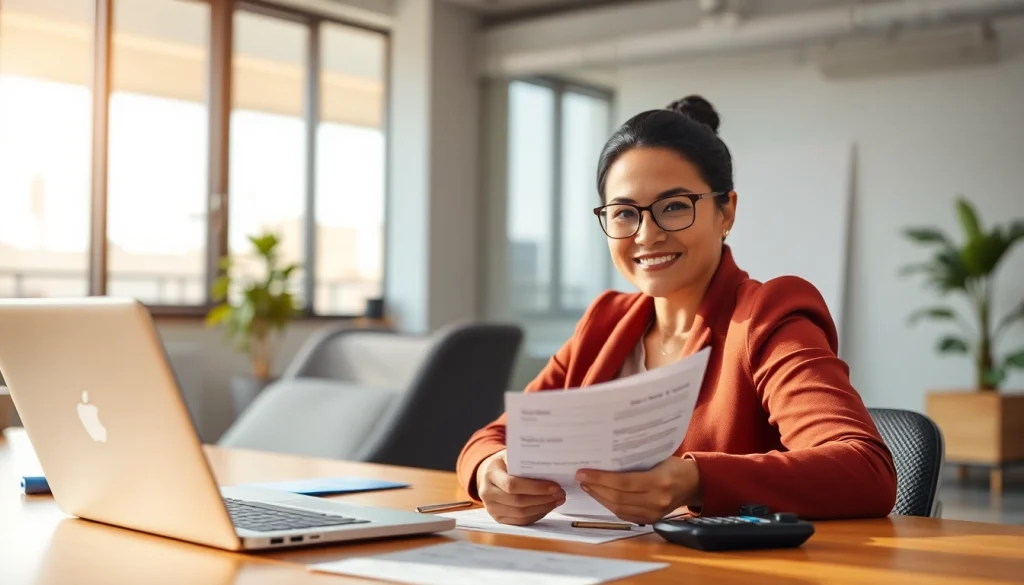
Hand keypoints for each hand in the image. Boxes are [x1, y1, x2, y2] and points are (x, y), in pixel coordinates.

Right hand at [476, 450, 565, 525]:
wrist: (487, 474)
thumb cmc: (504, 463)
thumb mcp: (510, 455)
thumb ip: (525, 460)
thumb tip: (551, 465)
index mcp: (490, 474)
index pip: (512, 485)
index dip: (535, 488)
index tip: (554, 486)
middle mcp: (487, 493)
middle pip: (518, 501)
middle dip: (543, 499)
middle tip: (560, 493)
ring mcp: (491, 508)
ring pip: (521, 514)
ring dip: (543, 508)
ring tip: (557, 500)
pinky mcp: (498, 518)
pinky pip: (521, 521)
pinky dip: (537, 515)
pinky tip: (547, 507)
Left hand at [575, 457, 700, 524]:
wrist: (693, 483)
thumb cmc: (674, 466)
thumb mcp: (658, 457)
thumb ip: (635, 461)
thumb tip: (604, 458)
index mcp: (659, 482)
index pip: (623, 483)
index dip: (600, 479)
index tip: (583, 473)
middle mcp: (657, 500)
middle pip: (618, 498)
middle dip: (596, 488)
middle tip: (581, 479)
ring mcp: (654, 513)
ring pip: (619, 509)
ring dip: (600, 498)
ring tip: (588, 487)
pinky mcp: (652, 520)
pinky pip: (625, 515)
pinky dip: (610, 506)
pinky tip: (601, 496)